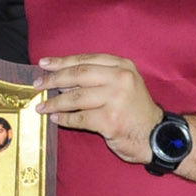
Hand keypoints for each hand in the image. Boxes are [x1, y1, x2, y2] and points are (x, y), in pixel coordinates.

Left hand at [34, 54, 162, 163]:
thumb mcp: (125, 84)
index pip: (86, 60)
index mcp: (123, 66)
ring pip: (75, 97)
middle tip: (37, 85)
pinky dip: (65, 119)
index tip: (44, 64)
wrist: (158, 136)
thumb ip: (100, 77)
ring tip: (41, 107)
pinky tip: (55, 119)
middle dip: (53, 79)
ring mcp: (116, 99)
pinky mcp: (110, 120)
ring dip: (54, 102)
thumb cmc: (136, 110)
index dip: (62, 61)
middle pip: (78, 75)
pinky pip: (79, 118)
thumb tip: (62, 78)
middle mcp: (120, 79)